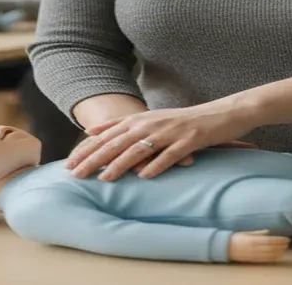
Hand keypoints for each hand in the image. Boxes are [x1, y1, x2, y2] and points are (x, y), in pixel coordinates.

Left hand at [65, 104, 257, 180]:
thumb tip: (93, 131)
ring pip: (140, 149)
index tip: (69, 163)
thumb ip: (123, 124)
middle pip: (118, 142)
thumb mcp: (152, 118)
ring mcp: (171, 132)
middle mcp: (152, 123)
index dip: (87, 149)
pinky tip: (145, 177)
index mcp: (142, 119)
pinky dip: (156, 166)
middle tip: (76, 174)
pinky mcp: (189, 141)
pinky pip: (170, 155)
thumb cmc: (185, 120)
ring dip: (120, 164)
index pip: (107, 134)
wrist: (223, 112)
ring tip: (104, 179)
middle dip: (95, 159)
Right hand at [228, 230, 289, 262]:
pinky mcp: (252, 260)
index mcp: (253, 240)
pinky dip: (273, 258)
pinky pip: (265, 260)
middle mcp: (254, 248)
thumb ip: (258, 233)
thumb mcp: (247, 233)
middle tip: (288, 242)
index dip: (279, 240)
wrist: (225, 248)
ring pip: (269, 254)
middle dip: (281, 245)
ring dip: (279, 252)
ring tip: (286, 248)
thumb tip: (269, 231)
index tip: (286, 238)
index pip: (270, 240)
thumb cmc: (236, 238)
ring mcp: (253, 255)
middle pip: (271, 247)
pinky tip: (278, 255)